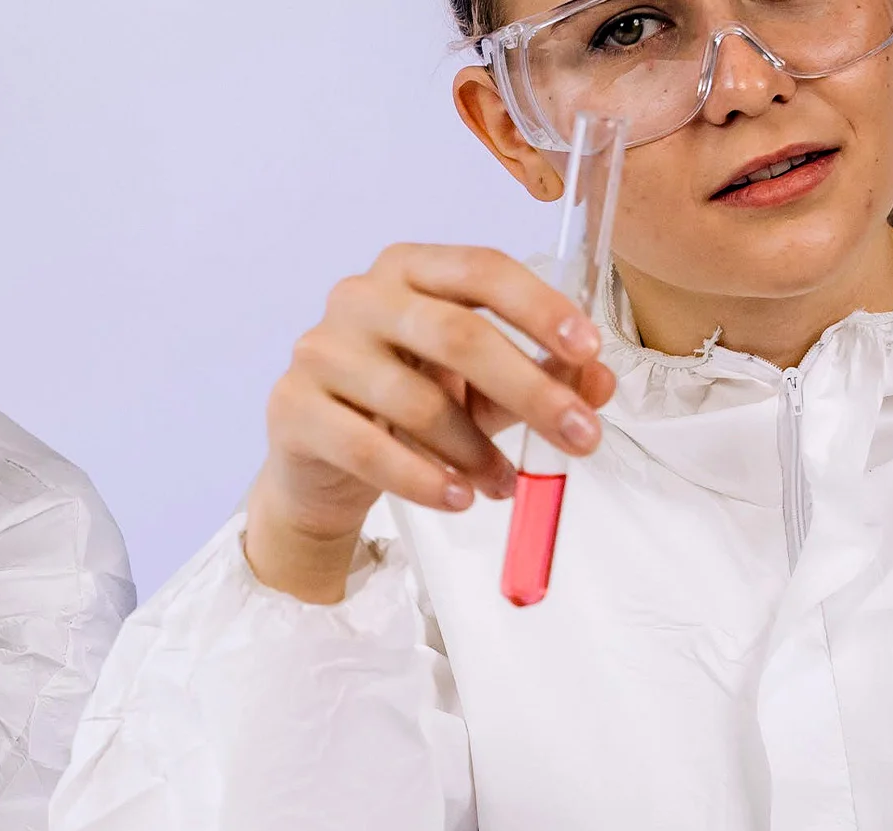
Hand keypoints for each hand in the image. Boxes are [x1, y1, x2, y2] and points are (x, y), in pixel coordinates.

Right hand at [244, 245, 616, 602]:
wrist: (320, 470)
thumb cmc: (402, 415)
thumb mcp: (480, 394)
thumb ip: (538, 379)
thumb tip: (599, 382)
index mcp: (409, 270)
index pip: (482, 270)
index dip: (541, 309)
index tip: (590, 352)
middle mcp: (359, 297)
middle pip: (458, 333)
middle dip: (530, 390)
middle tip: (580, 438)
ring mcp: (319, 349)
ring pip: (417, 400)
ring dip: (475, 451)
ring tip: (505, 485)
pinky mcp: (293, 408)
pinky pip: (368, 448)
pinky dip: (423, 480)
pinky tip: (459, 498)